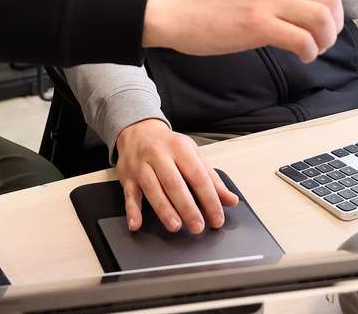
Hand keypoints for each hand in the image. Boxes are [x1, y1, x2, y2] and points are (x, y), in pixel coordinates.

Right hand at [116, 119, 237, 233]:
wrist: (138, 130)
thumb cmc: (169, 146)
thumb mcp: (193, 154)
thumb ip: (212, 178)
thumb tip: (231, 200)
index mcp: (180, 148)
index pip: (198, 175)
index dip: (209, 199)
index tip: (217, 218)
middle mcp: (158, 154)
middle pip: (174, 183)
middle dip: (187, 207)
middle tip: (198, 227)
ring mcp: (140, 165)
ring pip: (152, 188)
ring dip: (163, 209)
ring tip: (175, 226)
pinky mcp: (127, 176)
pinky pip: (129, 195)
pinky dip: (132, 211)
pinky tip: (136, 224)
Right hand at [142, 0, 357, 61]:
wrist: (177, 12)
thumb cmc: (212, 4)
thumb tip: (310, 11)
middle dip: (336, 24)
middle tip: (323, 38)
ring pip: (321, 19)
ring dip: (324, 40)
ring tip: (311, 49)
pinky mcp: (257, 23)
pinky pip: (302, 39)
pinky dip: (309, 52)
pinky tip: (301, 55)